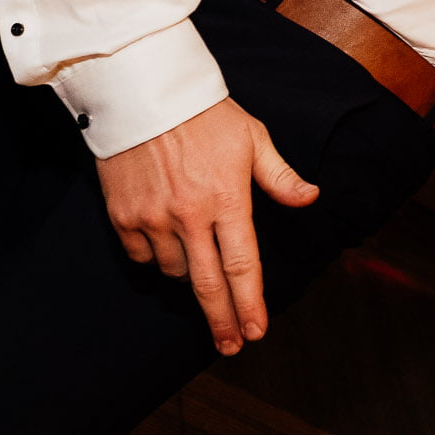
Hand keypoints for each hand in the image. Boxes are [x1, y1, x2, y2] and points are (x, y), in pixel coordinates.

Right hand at [96, 98, 317, 353]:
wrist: (142, 89)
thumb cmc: (204, 111)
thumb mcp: (252, 137)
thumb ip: (279, 176)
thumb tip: (311, 198)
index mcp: (227, 198)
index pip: (242, 265)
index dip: (250, 303)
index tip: (255, 331)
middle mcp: (190, 215)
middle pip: (208, 284)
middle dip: (221, 320)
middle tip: (230, 345)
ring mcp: (153, 217)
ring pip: (174, 270)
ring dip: (189, 274)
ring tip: (197, 260)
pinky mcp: (122, 214)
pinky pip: (141, 254)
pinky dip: (154, 256)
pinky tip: (164, 244)